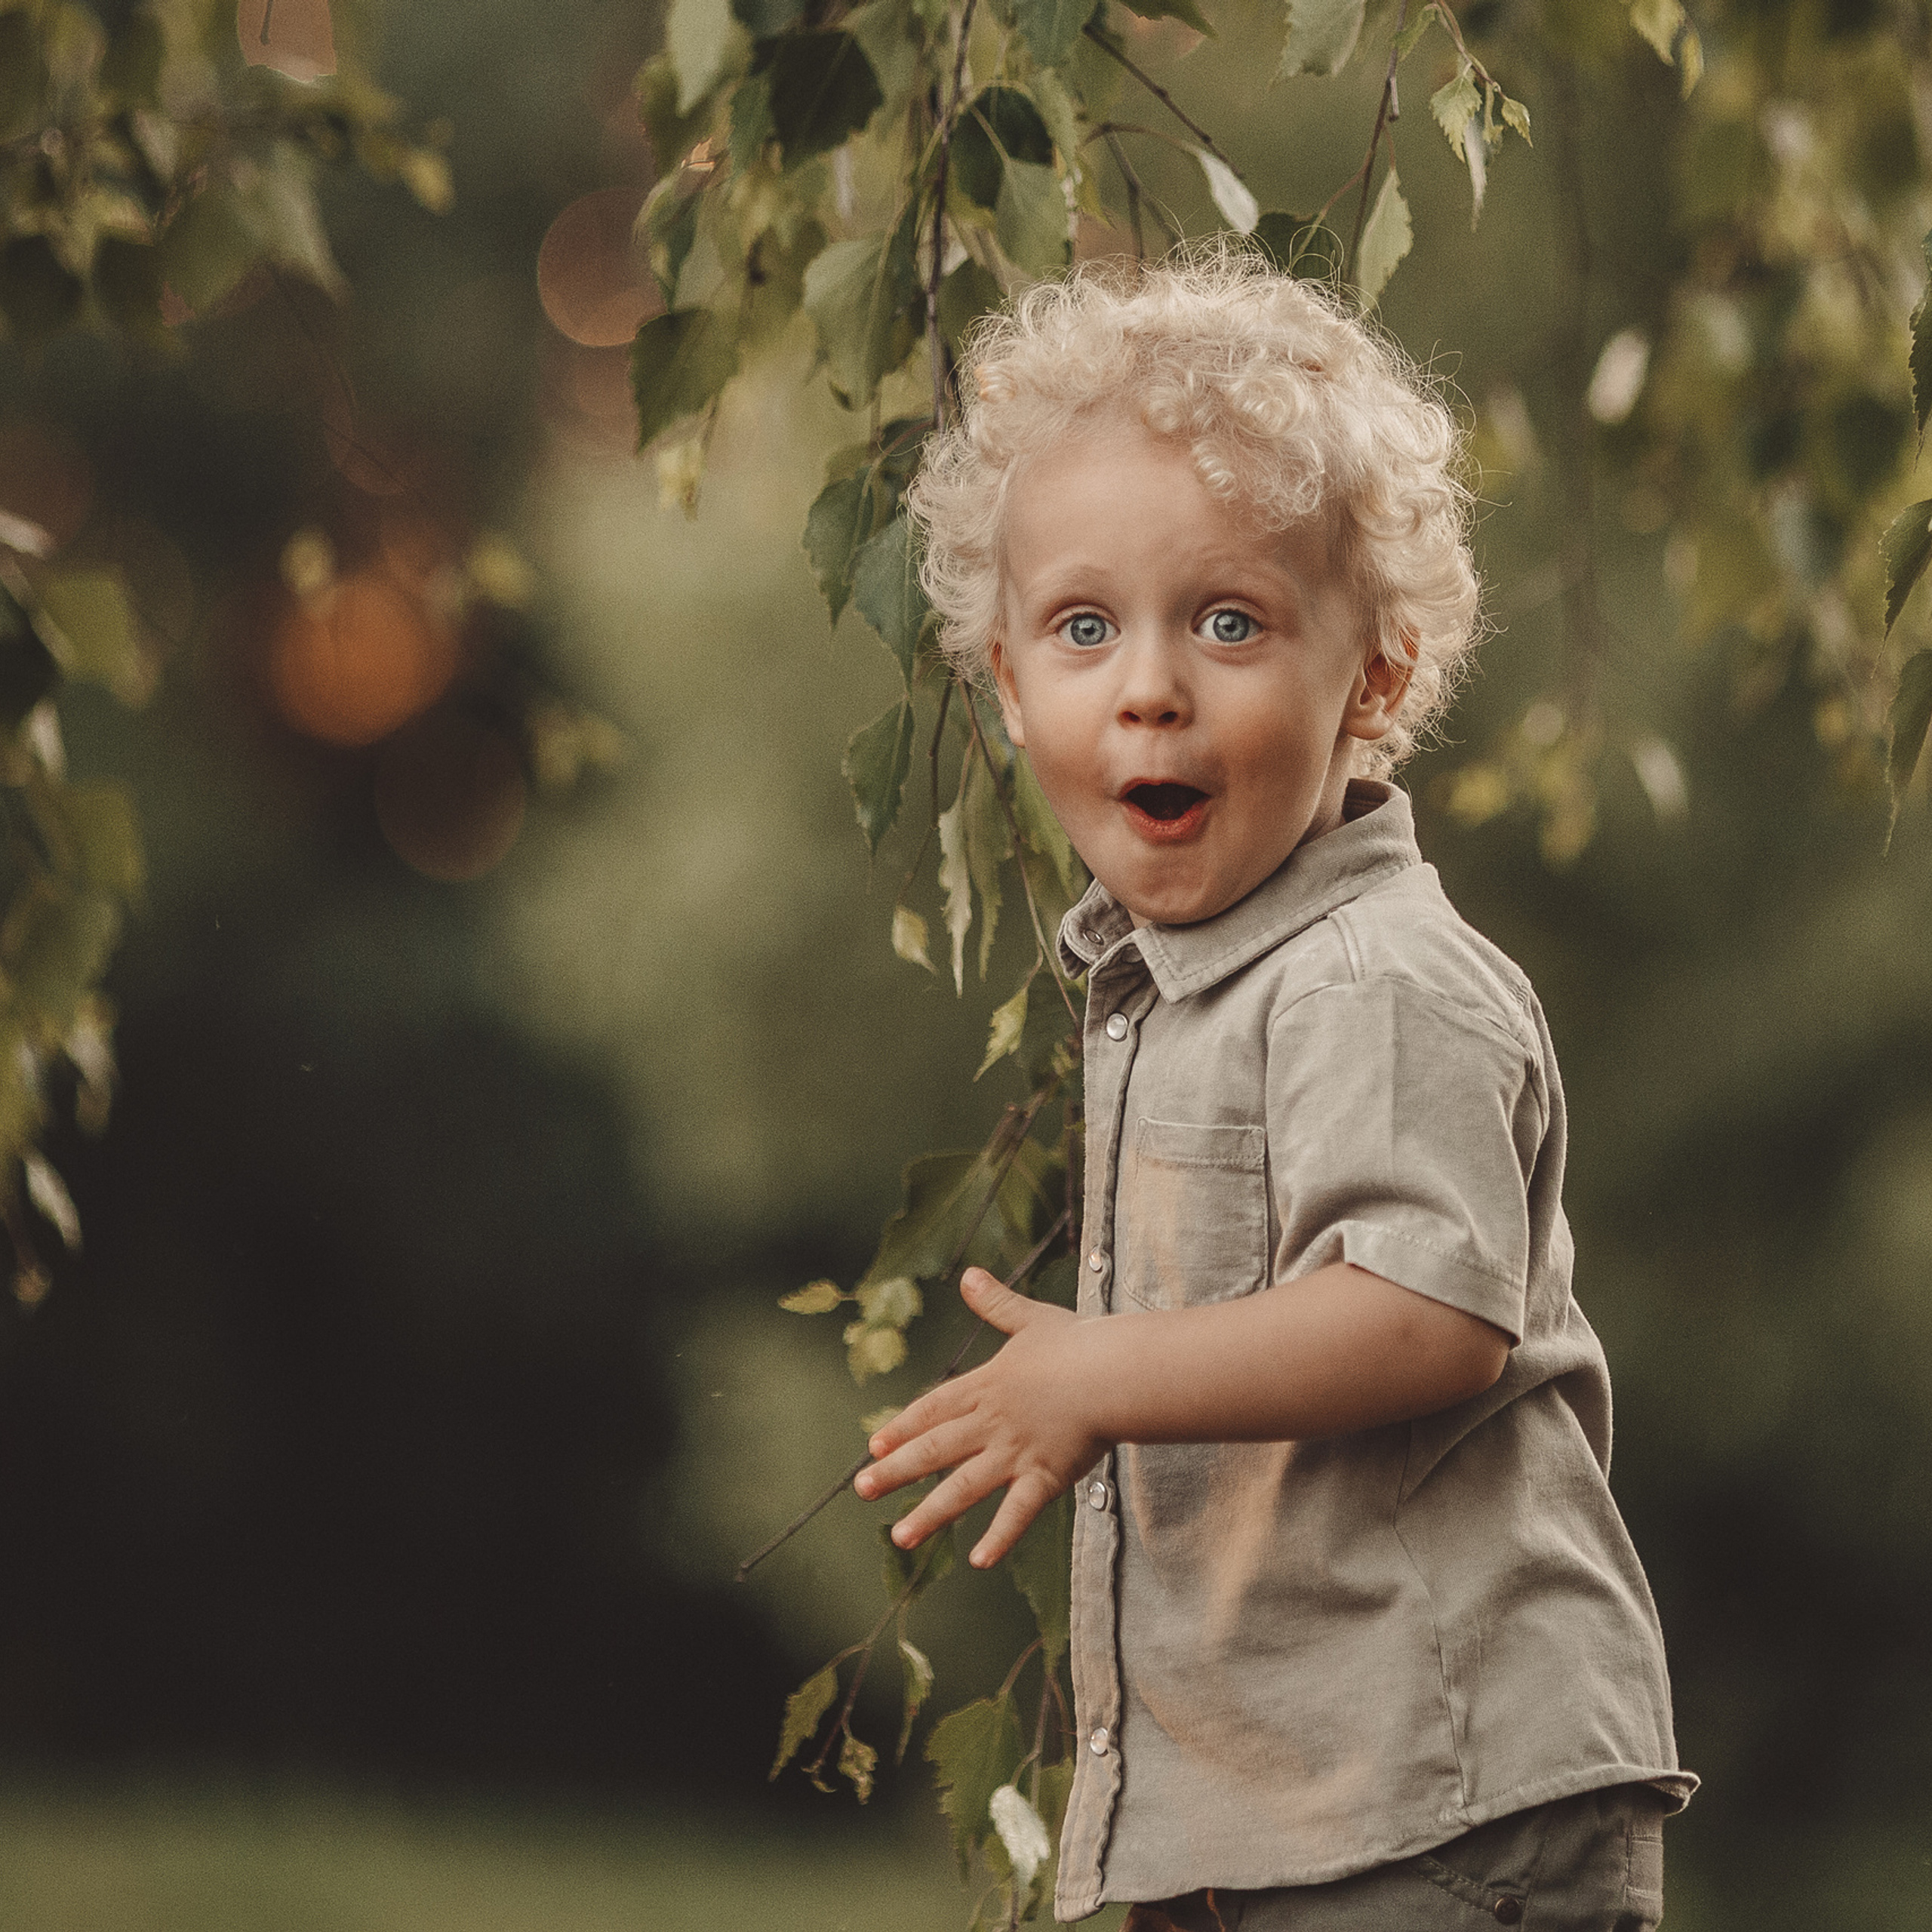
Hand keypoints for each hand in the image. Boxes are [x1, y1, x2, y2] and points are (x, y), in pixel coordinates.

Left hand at [853, 1267, 1106, 1568]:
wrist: (1112, 1372)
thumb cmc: (1078, 1344)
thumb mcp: (1030, 1318)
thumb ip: (996, 1303)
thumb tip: (969, 1275)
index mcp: (987, 1387)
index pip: (933, 1409)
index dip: (902, 1428)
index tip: (874, 1446)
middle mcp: (992, 1423)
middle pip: (935, 1450)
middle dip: (896, 1472)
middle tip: (863, 1491)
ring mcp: (1016, 1452)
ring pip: (963, 1487)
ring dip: (931, 1514)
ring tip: (901, 1536)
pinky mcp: (1045, 1476)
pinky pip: (1018, 1513)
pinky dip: (999, 1537)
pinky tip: (979, 1560)